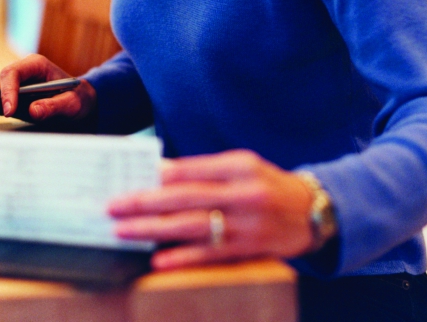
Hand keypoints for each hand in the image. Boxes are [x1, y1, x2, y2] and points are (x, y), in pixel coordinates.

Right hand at [0, 54, 96, 130]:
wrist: (79, 100)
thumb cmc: (78, 97)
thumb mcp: (73, 102)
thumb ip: (54, 105)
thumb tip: (33, 111)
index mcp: (35, 65)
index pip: (12, 73)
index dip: (7, 91)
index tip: (9, 112)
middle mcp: (19, 72)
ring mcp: (11, 85)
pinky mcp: (8, 98)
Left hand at [107, 149, 319, 269]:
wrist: (312, 213)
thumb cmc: (267, 185)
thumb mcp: (242, 166)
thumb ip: (205, 169)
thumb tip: (160, 173)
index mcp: (240, 166)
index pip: (193, 169)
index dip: (160, 175)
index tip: (131, 178)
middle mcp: (244, 194)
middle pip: (186, 198)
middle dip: (145, 203)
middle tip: (113, 206)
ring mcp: (246, 224)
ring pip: (192, 227)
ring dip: (153, 229)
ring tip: (124, 230)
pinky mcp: (248, 249)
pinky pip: (209, 254)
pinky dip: (182, 257)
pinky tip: (158, 260)